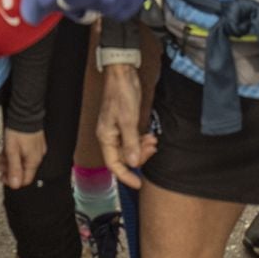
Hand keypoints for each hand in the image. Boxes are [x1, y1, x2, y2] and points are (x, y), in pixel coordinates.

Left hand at [0, 129, 45, 189]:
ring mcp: (36, 149)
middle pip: (23, 170)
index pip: (25, 179)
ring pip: (22, 161)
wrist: (25, 112)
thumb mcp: (12, 151)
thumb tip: (15, 185)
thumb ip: (14, 168)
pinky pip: (24, 153)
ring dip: (10, 162)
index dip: (13, 181)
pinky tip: (5, 152)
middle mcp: (37, 156)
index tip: (3, 178)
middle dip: (9, 170)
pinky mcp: (34, 142)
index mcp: (33, 160)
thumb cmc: (19, 129)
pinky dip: (14, 154)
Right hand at [96, 64, 153, 188]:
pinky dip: (142, 141)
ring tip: (153, 141)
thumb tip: (134, 162)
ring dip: (142, 148)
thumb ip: (131, 143)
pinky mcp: (124, 123)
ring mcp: (117, 129)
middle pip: (124, 157)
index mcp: (106, 136)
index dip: (125, 176)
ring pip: (130, 149)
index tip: (138, 183)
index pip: (114, 164)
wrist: (122, 74)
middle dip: (139, 157)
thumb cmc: (121, 93)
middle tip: (152, 149)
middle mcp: (109, 135)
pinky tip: (149, 136)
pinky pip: (133, 139)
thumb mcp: (128, 120)